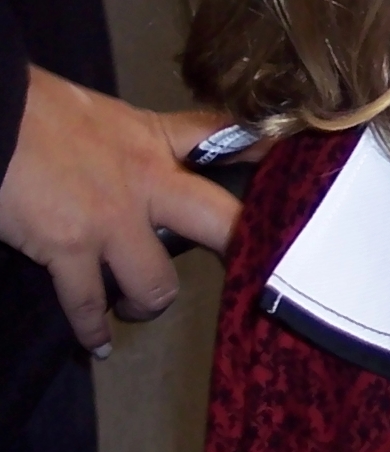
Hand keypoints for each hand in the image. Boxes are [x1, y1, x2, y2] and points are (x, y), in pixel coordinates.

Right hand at [0, 67, 242, 351]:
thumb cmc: (36, 108)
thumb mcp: (101, 113)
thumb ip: (133, 138)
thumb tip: (137, 153)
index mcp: (154, 139)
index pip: (223, 138)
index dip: (262, 152)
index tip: (291, 168)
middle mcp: (147, 182)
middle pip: (221, 222)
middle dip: (240, 251)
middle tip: (251, 276)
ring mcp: (112, 220)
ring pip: (156, 284)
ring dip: (148, 303)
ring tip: (140, 306)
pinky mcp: (70, 250)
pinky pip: (89, 305)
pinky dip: (93, 330)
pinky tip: (98, 343)